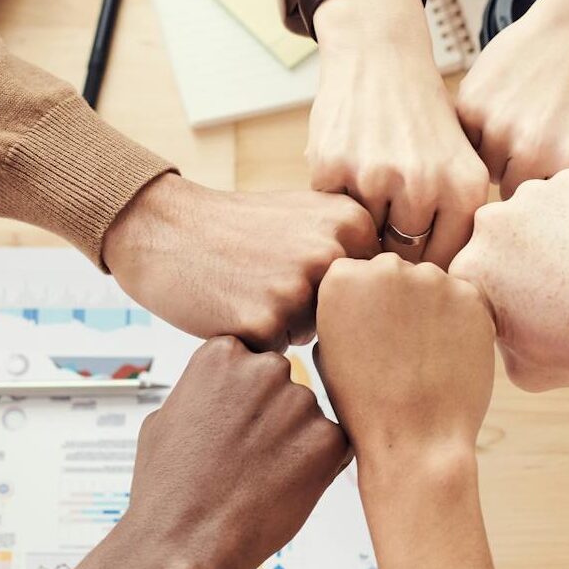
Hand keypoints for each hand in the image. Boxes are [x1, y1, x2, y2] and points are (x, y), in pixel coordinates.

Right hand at [45, 337, 350, 568]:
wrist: (182, 546)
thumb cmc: (167, 488)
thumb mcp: (166, 416)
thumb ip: (204, 390)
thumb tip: (223, 387)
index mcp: (223, 353)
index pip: (252, 359)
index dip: (243, 399)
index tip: (230, 426)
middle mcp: (265, 369)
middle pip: (283, 384)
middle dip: (272, 416)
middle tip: (246, 458)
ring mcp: (300, 403)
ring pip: (307, 418)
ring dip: (293, 443)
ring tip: (257, 480)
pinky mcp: (329, 441)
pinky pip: (333, 447)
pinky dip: (316, 469)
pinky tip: (281, 491)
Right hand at [103, 174, 377, 349]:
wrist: (166, 228)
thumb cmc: (240, 228)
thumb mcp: (307, 217)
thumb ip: (355, 246)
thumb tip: (402, 293)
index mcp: (352, 223)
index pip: (371, 289)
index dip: (336, 290)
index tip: (300, 267)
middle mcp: (333, 254)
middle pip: (347, 316)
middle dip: (314, 311)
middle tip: (267, 277)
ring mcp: (299, 288)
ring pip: (313, 337)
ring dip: (285, 326)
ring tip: (248, 288)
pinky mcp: (265, 322)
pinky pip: (276, 352)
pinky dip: (254, 339)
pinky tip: (231, 305)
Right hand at [309, 0, 487, 265]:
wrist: (379, 56)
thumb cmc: (422, 120)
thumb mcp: (459, 164)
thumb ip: (456, 223)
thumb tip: (444, 293)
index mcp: (466, 189)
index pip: (445, 264)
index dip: (427, 267)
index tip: (416, 258)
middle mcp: (425, 185)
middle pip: (403, 257)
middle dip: (392, 250)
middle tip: (387, 229)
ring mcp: (376, 176)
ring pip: (364, 239)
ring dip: (361, 226)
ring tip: (368, 194)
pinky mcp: (332, 168)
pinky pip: (331, 213)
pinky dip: (334, 200)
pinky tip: (346, 170)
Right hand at [314, 255, 494, 467]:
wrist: (415, 438)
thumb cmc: (364, 403)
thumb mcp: (328, 350)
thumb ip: (343, 308)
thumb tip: (363, 294)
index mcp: (342, 278)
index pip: (356, 272)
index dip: (365, 305)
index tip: (370, 334)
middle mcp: (387, 267)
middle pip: (395, 272)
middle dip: (398, 300)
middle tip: (401, 346)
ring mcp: (433, 278)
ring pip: (432, 284)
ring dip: (430, 309)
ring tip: (424, 356)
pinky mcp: (471, 295)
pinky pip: (463, 300)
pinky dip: (459, 323)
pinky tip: (448, 356)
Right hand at [451, 168, 568, 396]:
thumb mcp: (521, 368)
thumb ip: (495, 337)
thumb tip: (495, 320)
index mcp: (470, 269)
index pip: (476, 270)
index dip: (503, 288)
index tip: (531, 302)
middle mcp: (491, 225)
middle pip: (501, 234)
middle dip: (522, 253)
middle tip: (561, 280)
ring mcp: (534, 196)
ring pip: (535, 208)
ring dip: (551, 227)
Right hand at [456, 0, 568, 199]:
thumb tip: (568, 237)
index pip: (540, 216)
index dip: (542, 201)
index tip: (549, 182)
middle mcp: (532, 151)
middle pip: (506, 196)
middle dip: (518, 181)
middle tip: (532, 154)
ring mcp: (498, 126)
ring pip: (481, 169)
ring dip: (496, 157)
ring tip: (518, 132)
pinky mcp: (472, 104)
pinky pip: (464, 140)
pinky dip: (477, 132)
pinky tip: (501, 114)